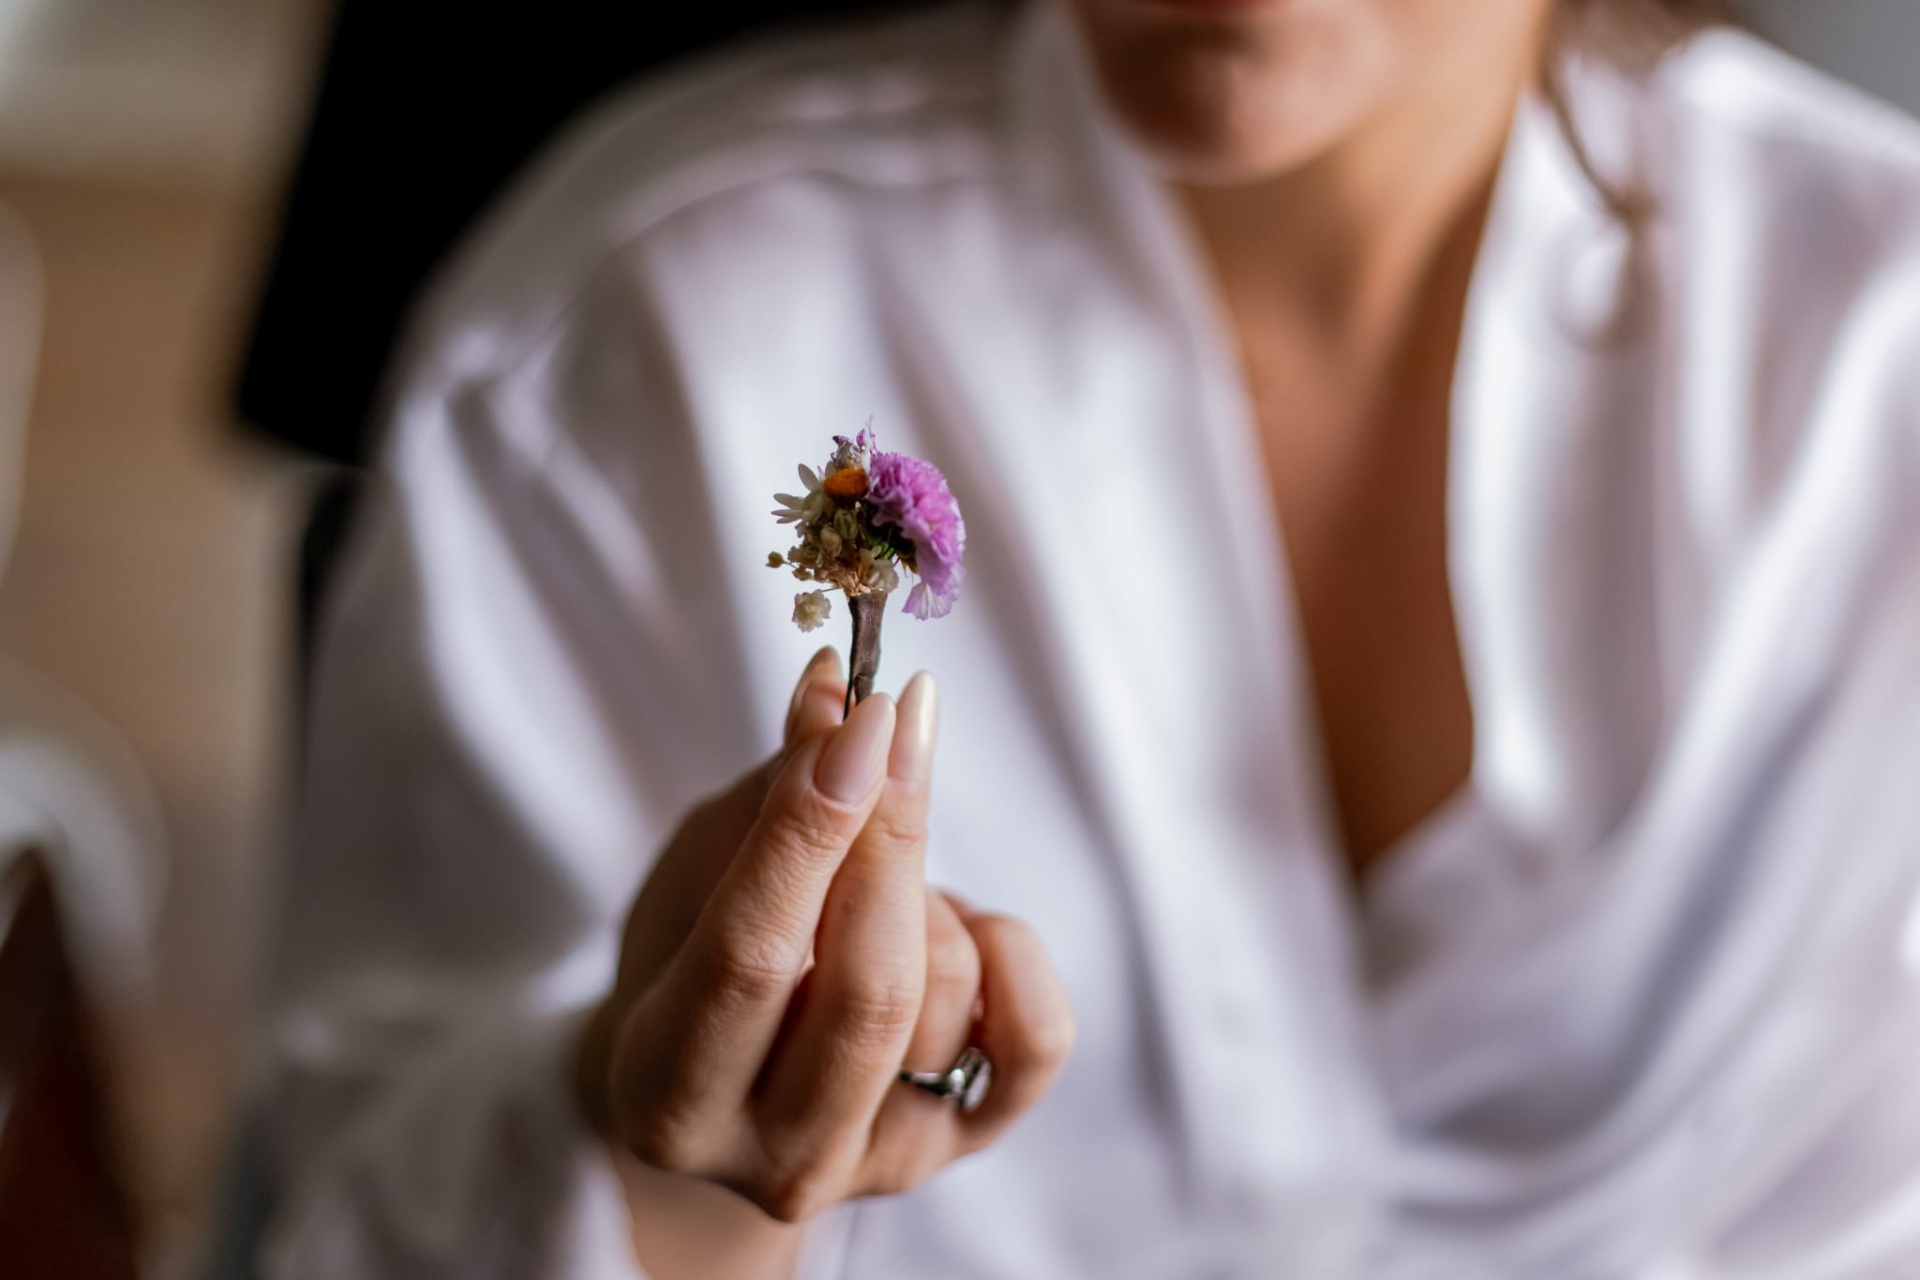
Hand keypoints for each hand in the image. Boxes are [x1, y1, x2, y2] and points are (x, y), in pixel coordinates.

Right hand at [577, 649, 1074, 1230]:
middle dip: (891, 835)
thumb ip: (767, 798)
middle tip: (893, 729)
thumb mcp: (696, 877)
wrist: (725, 1090)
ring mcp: (882, 1164)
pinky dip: (1009, 953)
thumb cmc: (693, 963)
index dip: (812, 825)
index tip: (864, 716)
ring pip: (947, 995)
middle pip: (869, 987)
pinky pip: (1037, 1036)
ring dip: (926, 896)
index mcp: (667, 1094)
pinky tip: (958, 924)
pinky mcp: (967, 1144)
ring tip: (878, 879)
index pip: (752, 955)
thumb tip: (836, 695)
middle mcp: (777, 1160)